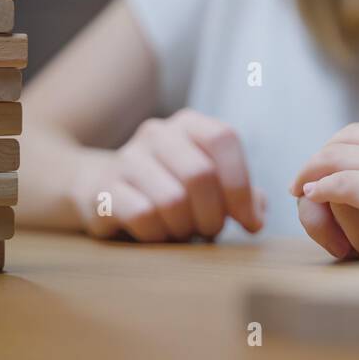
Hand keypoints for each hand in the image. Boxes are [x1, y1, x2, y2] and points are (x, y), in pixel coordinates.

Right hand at [70, 109, 264, 241]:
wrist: (102, 189)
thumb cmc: (170, 188)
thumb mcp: (210, 184)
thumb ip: (242, 195)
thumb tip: (257, 217)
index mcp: (189, 124)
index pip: (224, 139)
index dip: (241, 184)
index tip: (249, 222)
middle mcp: (157, 134)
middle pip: (200, 174)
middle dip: (214, 214)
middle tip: (211, 231)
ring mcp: (126, 158)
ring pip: (172, 199)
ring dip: (185, 227)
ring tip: (183, 232)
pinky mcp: (102, 189)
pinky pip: (143, 216)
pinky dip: (159, 235)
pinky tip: (158, 235)